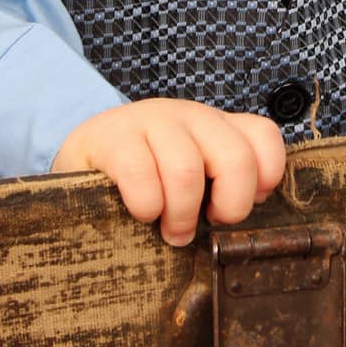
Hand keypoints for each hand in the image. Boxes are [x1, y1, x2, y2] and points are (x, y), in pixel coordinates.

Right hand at [51, 98, 286, 243]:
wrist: (81, 158)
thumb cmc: (147, 180)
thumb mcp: (193, 178)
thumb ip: (223, 187)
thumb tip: (243, 219)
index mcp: (218, 126)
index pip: (264, 137)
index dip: (263, 179)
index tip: (234, 206)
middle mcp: (191, 116)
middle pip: (236, 158)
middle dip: (227, 206)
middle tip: (205, 227)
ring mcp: (152, 120)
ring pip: (187, 170)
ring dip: (181, 214)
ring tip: (169, 230)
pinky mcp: (113, 136)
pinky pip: (141, 174)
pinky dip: (146, 205)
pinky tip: (141, 213)